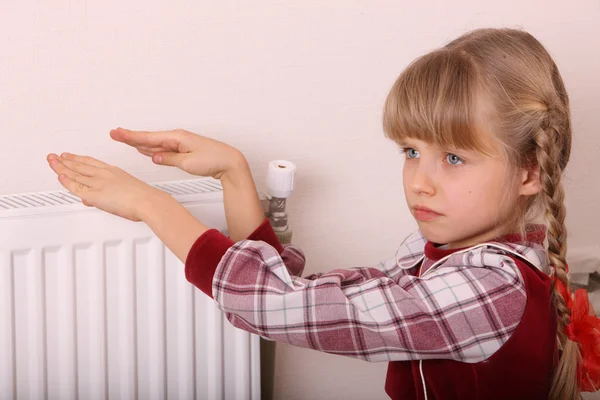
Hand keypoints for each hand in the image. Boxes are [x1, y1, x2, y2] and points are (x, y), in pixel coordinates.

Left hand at [46, 152, 160, 221]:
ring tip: (52, 162)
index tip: (68, 155)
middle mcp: (104, 174)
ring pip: (75, 173)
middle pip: (79, 165)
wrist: (149, 201)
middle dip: (64, 160)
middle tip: (53, 157)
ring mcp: (99, 183)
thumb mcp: (126, 192)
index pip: (90, 162)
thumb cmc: (144, 198)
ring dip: (61, 167)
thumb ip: (109, 195)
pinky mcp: (96, 194)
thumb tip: (94, 200)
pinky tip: (60, 176)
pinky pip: (77, 186)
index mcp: (113, 171)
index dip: (77, 158)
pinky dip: (67, 181)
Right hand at [109, 127, 244, 179]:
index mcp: (177, 138)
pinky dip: (152, 149)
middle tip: (115, 134)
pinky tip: (146, 150)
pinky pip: (163, 148)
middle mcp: (178, 138)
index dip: (131, 137)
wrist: (229, 162)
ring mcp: (180, 144)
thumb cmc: (213, 160)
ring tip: (125, 139)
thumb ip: (169, 159)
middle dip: (131, 137)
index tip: (117, 133)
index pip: (149, 138)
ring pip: (155, 143)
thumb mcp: (188, 163)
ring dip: (140, 142)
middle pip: (149, 138)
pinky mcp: (184, 150)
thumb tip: (154, 157)